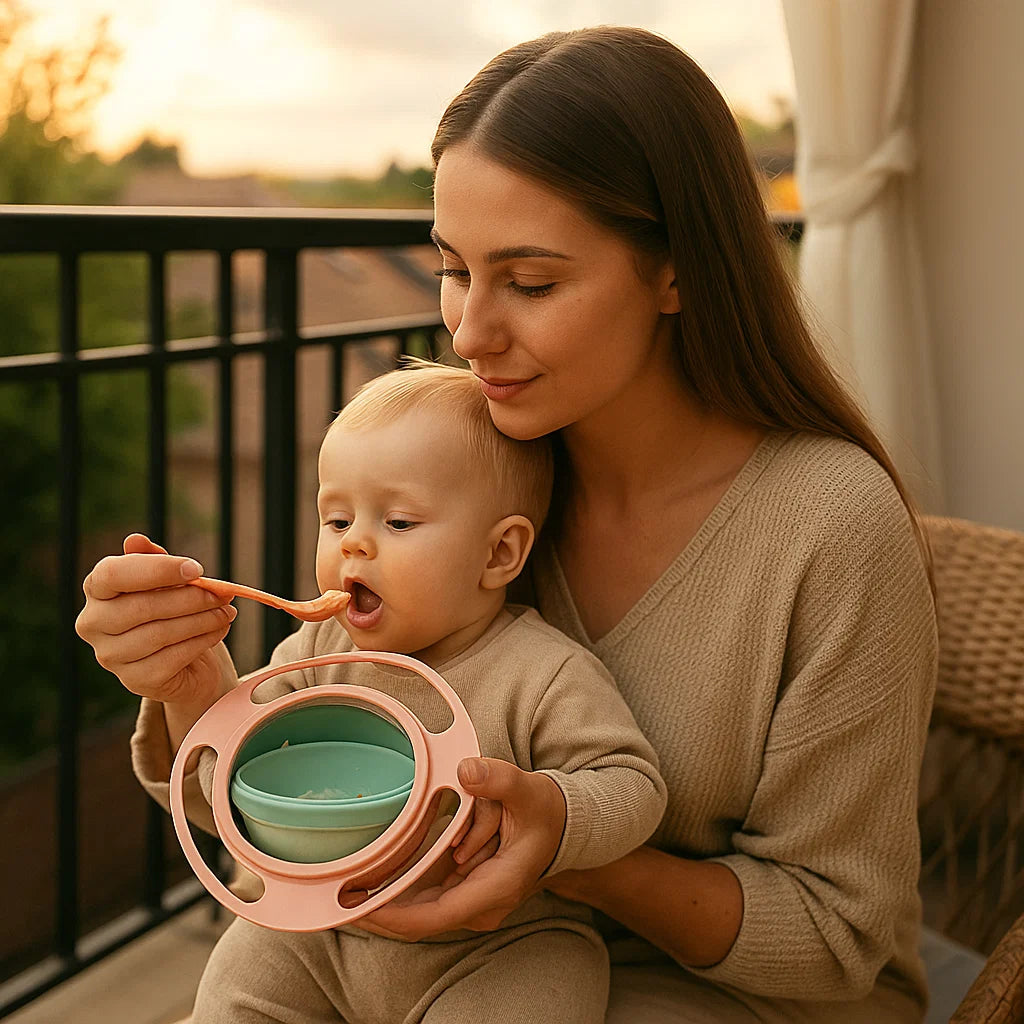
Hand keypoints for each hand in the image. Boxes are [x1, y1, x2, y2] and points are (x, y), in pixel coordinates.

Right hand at [76, 533, 236, 709]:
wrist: (184, 659)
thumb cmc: (170, 609)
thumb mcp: (166, 580)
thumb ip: (154, 561)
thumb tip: (135, 540)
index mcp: (96, 589)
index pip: (113, 574)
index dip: (156, 569)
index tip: (196, 569)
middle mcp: (93, 623)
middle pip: (142, 606)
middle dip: (190, 598)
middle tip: (223, 593)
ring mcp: (110, 656)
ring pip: (160, 634)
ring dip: (202, 620)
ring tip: (226, 611)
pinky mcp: (135, 680)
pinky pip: (173, 658)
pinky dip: (203, 641)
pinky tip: (220, 629)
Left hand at [352, 757, 566, 940]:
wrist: (562, 826)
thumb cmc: (545, 812)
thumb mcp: (527, 790)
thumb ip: (499, 780)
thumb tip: (466, 772)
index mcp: (494, 888)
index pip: (434, 916)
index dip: (394, 915)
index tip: (361, 906)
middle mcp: (480, 904)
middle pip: (418, 922)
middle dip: (376, 914)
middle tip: (334, 901)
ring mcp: (471, 901)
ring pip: (417, 913)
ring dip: (382, 905)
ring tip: (339, 893)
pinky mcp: (463, 891)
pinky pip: (422, 900)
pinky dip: (395, 893)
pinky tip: (366, 883)